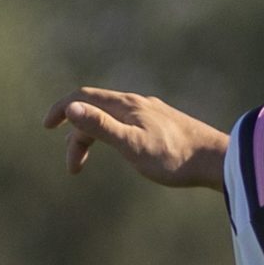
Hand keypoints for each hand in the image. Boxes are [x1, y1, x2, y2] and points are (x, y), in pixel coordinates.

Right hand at [46, 87, 230, 189]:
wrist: (218, 161)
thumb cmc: (175, 157)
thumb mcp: (132, 145)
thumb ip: (102, 127)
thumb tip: (71, 107)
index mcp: (127, 105)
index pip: (84, 97)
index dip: (62, 108)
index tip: (46, 127)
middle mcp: (138, 104)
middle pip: (96, 110)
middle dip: (76, 135)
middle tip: (73, 167)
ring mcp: (152, 114)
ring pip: (112, 119)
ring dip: (93, 138)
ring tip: (85, 163)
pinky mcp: (164, 125)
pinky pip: (128, 125)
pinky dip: (113, 137)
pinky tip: (122, 151)